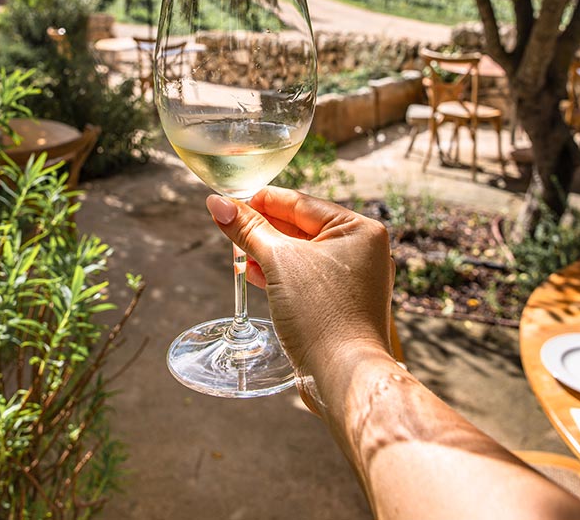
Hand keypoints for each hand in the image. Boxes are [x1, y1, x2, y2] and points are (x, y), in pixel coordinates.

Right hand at [206, 186, 394, 405]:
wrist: (344, 378)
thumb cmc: (320, 314)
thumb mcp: (278, 261)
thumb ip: (247, 229)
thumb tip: (216, 202)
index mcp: (359, 228)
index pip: (299, 203)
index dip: (260, 201)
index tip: (228, 202)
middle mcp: (363, 249)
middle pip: (300, 227)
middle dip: (262, 229)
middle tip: (228, 228)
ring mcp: (354, 277)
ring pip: (301, 253)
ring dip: (267, 252)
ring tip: (238, 254)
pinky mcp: (342, 302)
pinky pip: (306, 276)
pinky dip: (281, 273)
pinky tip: (255, 274)